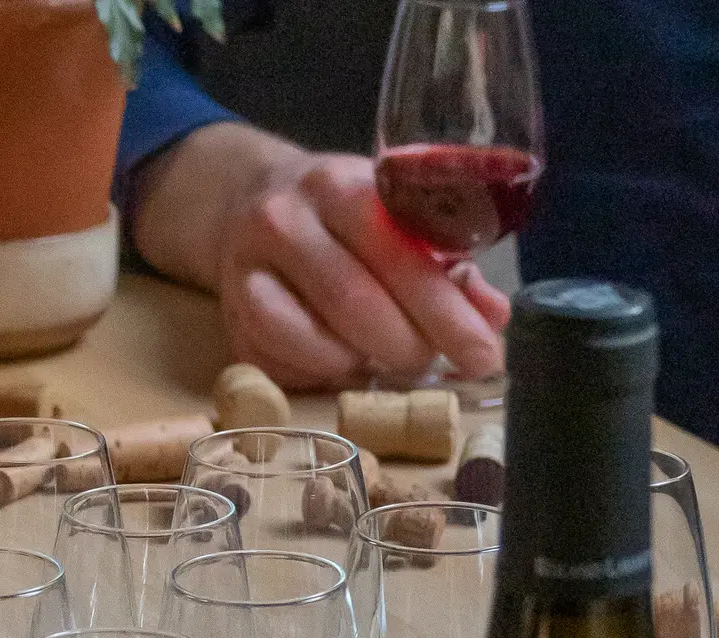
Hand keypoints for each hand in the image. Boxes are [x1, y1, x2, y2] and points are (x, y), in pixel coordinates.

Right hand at [132, 124, 510, 389]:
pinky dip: (317, 373)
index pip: (397, 251)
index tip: (481, 354)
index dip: (445, 310)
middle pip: (354, 300)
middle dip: (407, 346)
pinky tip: (340, 364)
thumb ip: (445, 262)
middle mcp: (285, 219)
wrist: (248, 201)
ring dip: (359, 364)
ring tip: (384, 361)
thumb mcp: (394, 215)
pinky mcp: (228, 312)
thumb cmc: (340, 217)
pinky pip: (274, 360)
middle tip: (431, 362)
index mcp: (340, 184)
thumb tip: (490, 317)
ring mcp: (246, 267)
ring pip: (307, 337)